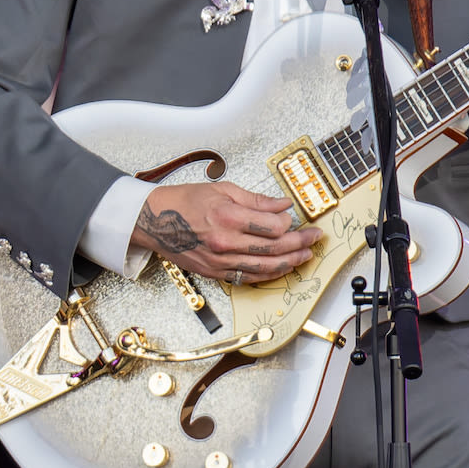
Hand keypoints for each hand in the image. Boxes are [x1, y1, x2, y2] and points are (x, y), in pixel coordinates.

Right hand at [133, 182, 321, 285]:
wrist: (154, 220)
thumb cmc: (184, 201)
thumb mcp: (222, 190)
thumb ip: (256, 200)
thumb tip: (282, 204)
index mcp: (227, 217)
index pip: (273, 226)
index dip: (290, 224)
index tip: (297, 219)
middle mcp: (225, 242)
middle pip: (274, 248)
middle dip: (300, 244)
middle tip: (314, 238)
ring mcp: (220, 261)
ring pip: (265, 267)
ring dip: (290, 262)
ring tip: (305, 256)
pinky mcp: (215, 272)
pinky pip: (249, 277)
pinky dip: (269, 274)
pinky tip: (281, 268)